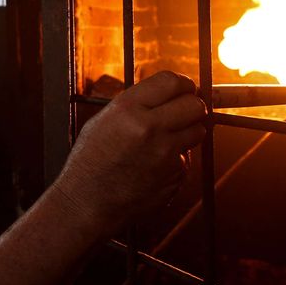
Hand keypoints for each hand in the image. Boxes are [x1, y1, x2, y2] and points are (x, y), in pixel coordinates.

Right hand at [56, 71, 205, 231]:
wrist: (87, 203)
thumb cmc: (90, 163)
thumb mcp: (103, 122)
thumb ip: (135, 106)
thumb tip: (167, 95)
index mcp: (127, 109)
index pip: (171, 81)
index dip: (182, 83)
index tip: (184, 89)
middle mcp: (149, 127)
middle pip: (194, 104)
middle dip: (192, 106)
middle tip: (184, 111)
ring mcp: (165, 152)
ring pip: (198, 130)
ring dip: (188, 131)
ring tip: (165, 140)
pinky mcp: (174, 174)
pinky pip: (187, 158)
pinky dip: (176, 159)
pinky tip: (153, 166)